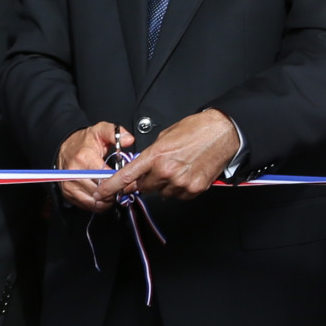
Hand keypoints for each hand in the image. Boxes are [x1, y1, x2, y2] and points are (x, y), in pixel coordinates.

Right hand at [56, 122, 131, 212]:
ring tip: (114, 191)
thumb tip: (128, 139)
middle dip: (115, 190)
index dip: (119, 179)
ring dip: (108, 199)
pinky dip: (99, 204)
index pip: (106, 176)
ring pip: (95, 200)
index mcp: (83, 158)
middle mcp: (74, 173)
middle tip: (122, 186)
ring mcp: (69, 184)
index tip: (126, 178)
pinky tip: (104, 196)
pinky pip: (88, 205)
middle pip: (101, 190)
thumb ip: (115, 133)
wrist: (64, 148)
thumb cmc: (83, 142)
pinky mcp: (68, 193)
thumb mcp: (99, 131)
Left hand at [97, 109, 238, 203]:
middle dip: (146, 180)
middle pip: (144, 187)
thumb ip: (151, 155)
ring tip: (178, 168)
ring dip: (164, 184)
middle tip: (158, 169)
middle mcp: (166, 172)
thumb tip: (143, 167)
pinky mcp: (194, 190)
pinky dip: (179, 188)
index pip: (127, 176)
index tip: (103, 193)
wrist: (222, 133)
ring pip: (162, 193)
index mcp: (156, 156)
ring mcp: (180, 183)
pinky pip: (178, 195)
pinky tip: (187, 174)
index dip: (111, 187)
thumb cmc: (196, 130)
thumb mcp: (165, 136)